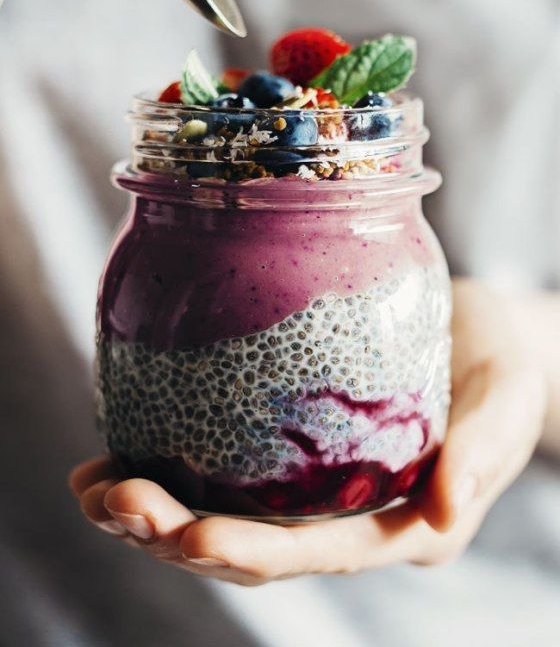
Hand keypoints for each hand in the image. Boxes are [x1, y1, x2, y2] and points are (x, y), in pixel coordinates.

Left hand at [70, 279, 546, 585]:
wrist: (484, 336)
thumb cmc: (502, 369)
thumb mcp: (506, 403)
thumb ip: (481, 456)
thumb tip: (442, 513)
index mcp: (393, 525)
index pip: (314, 552)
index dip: (250, 552)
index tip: (189, 537)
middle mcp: (343, 518)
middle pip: (250, 546)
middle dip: (174, 535)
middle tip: (111, 501)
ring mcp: (310, 488)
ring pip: (221, 514)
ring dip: (152, 510)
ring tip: (91, 486)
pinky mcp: (287, 451)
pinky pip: (220, 467)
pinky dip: (166, 464)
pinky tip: (117, 451)